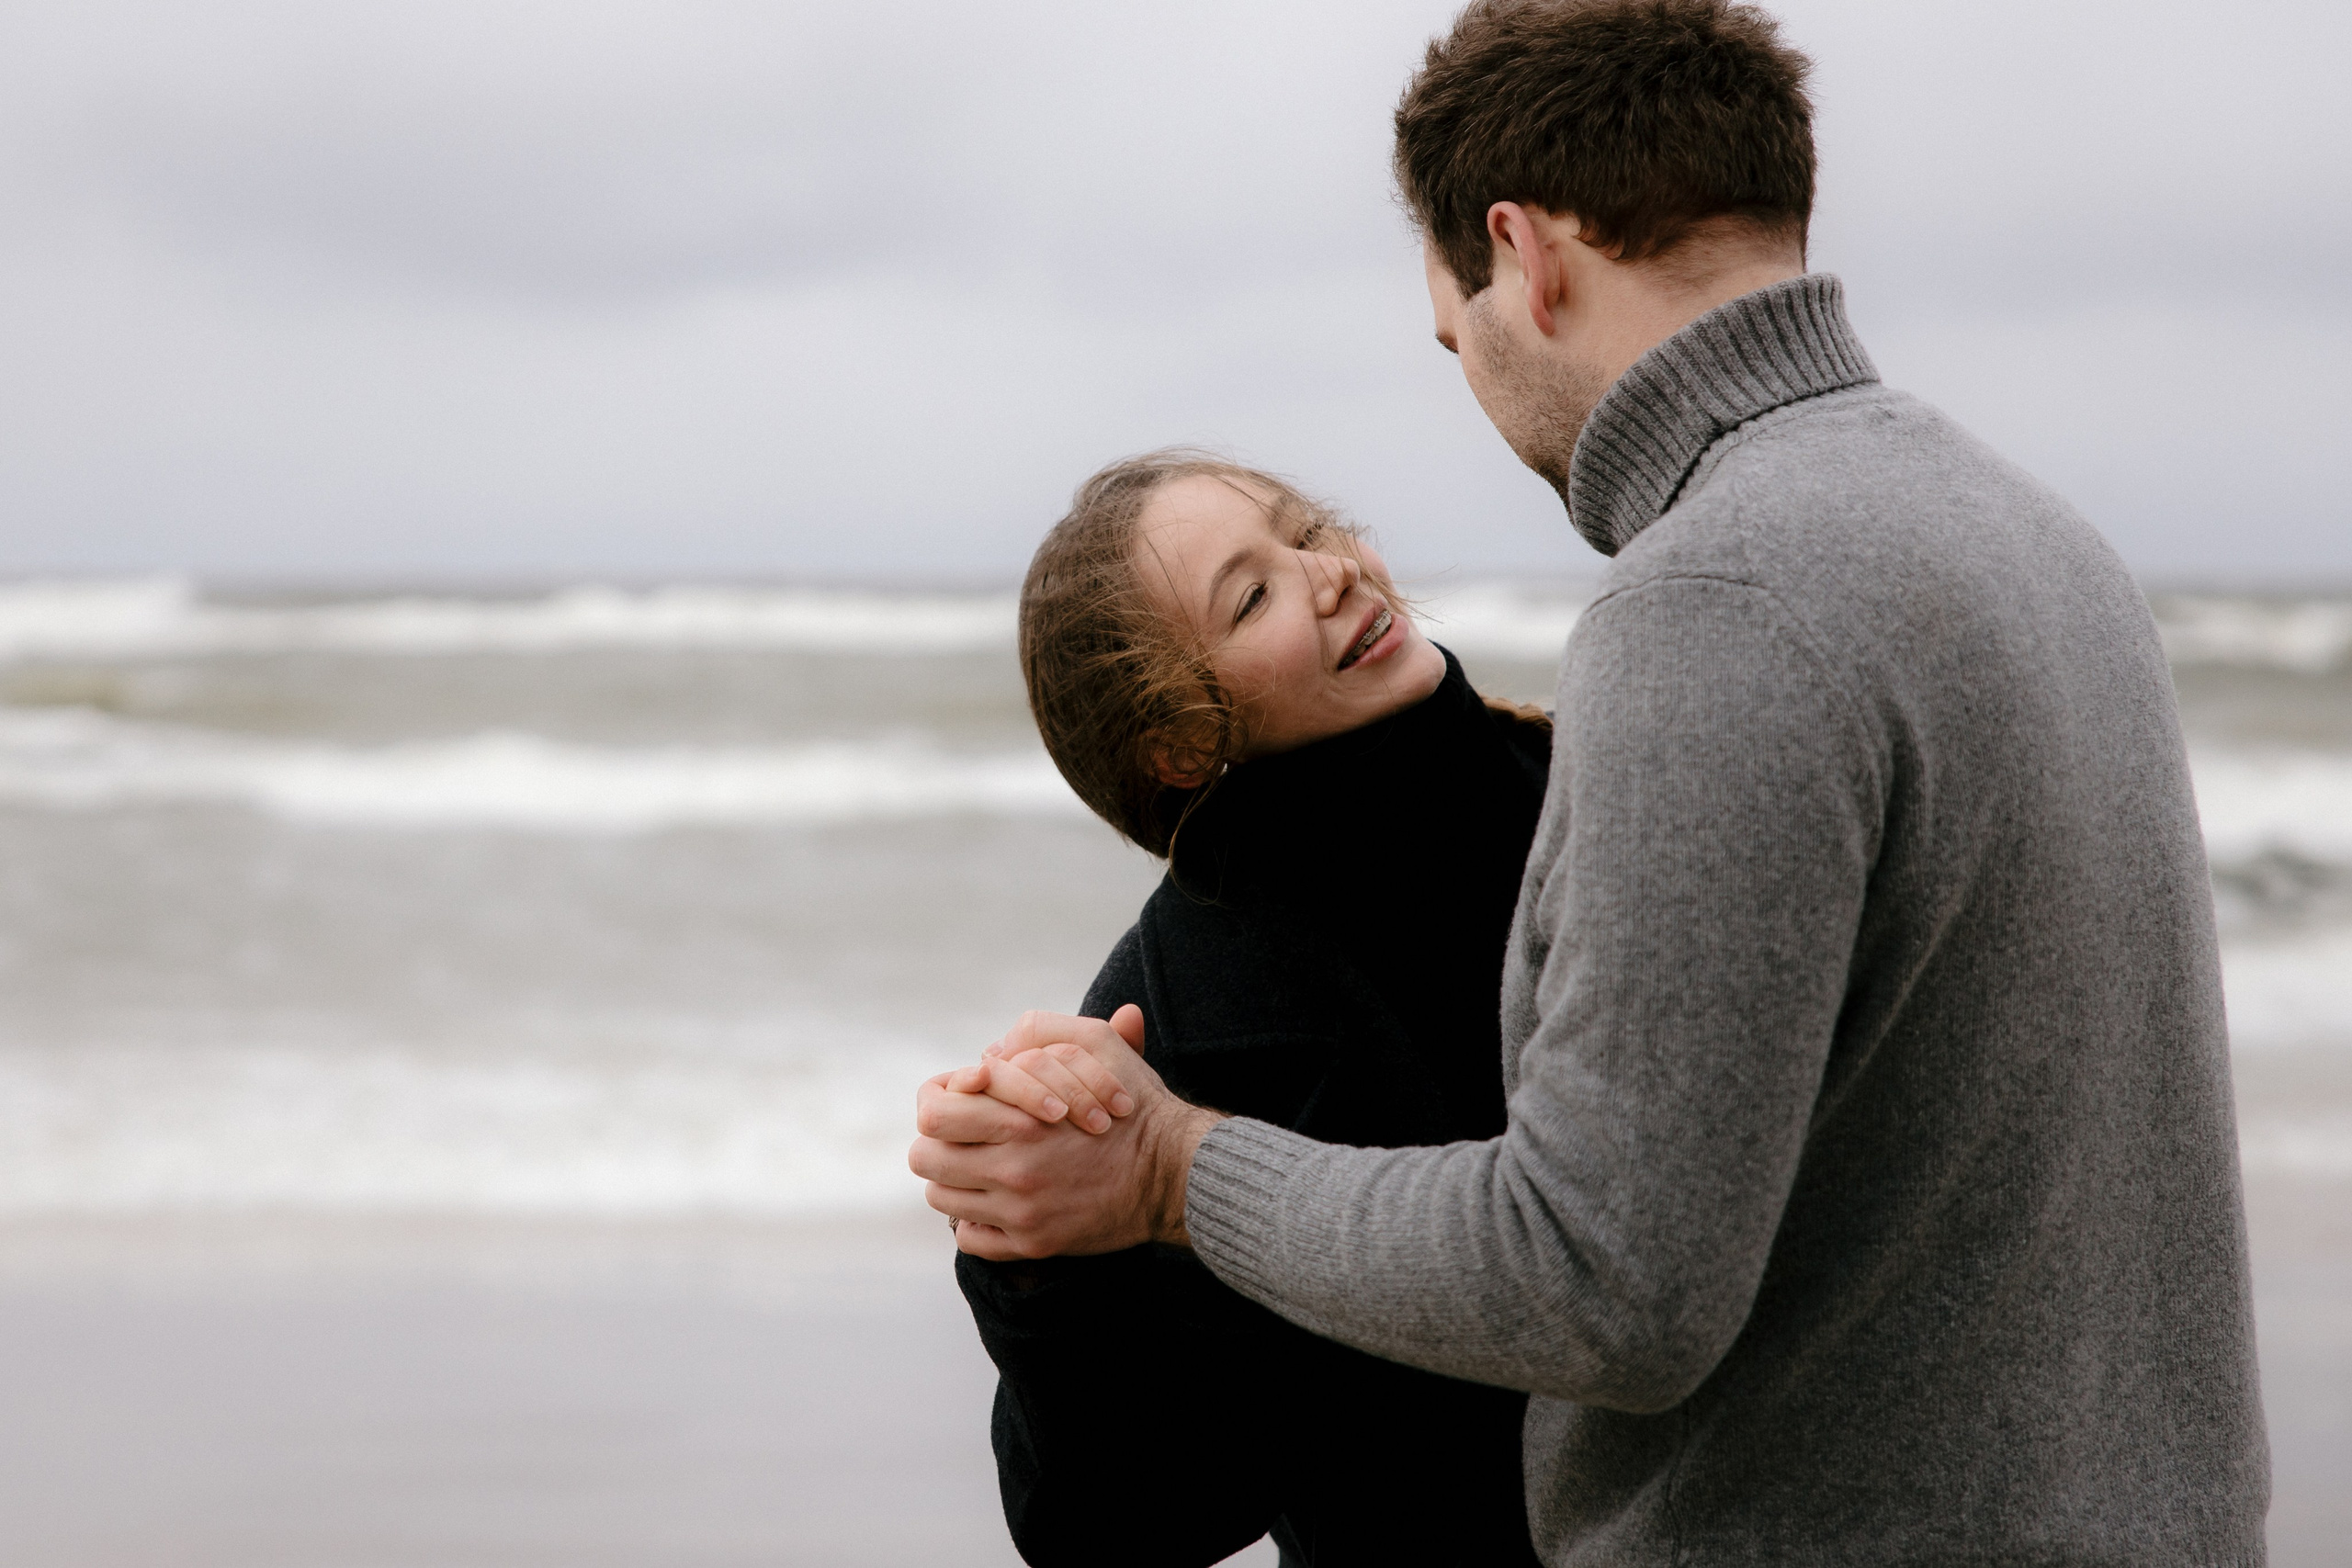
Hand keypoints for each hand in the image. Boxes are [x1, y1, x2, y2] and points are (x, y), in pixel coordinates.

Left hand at [909, 1007, 1225, 1259]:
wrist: (1174, 1172)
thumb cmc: (1132, 1106)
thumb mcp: (1096, 1046)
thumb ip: (1039, 1032)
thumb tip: (988, 1052)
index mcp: (1020, 1119)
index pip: (931, 1112)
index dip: (938, 1098)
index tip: (960, 1096)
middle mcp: (1013, 1170)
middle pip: (925, 1158)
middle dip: (940, 1140)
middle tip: (964, 1133)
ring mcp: (1020, 1213)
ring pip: (942, 1198)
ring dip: (955, 1178)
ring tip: (981, 1164)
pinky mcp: (1033, 1243)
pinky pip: (970, 1239)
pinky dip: (974, 1220)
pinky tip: (996, 1200)